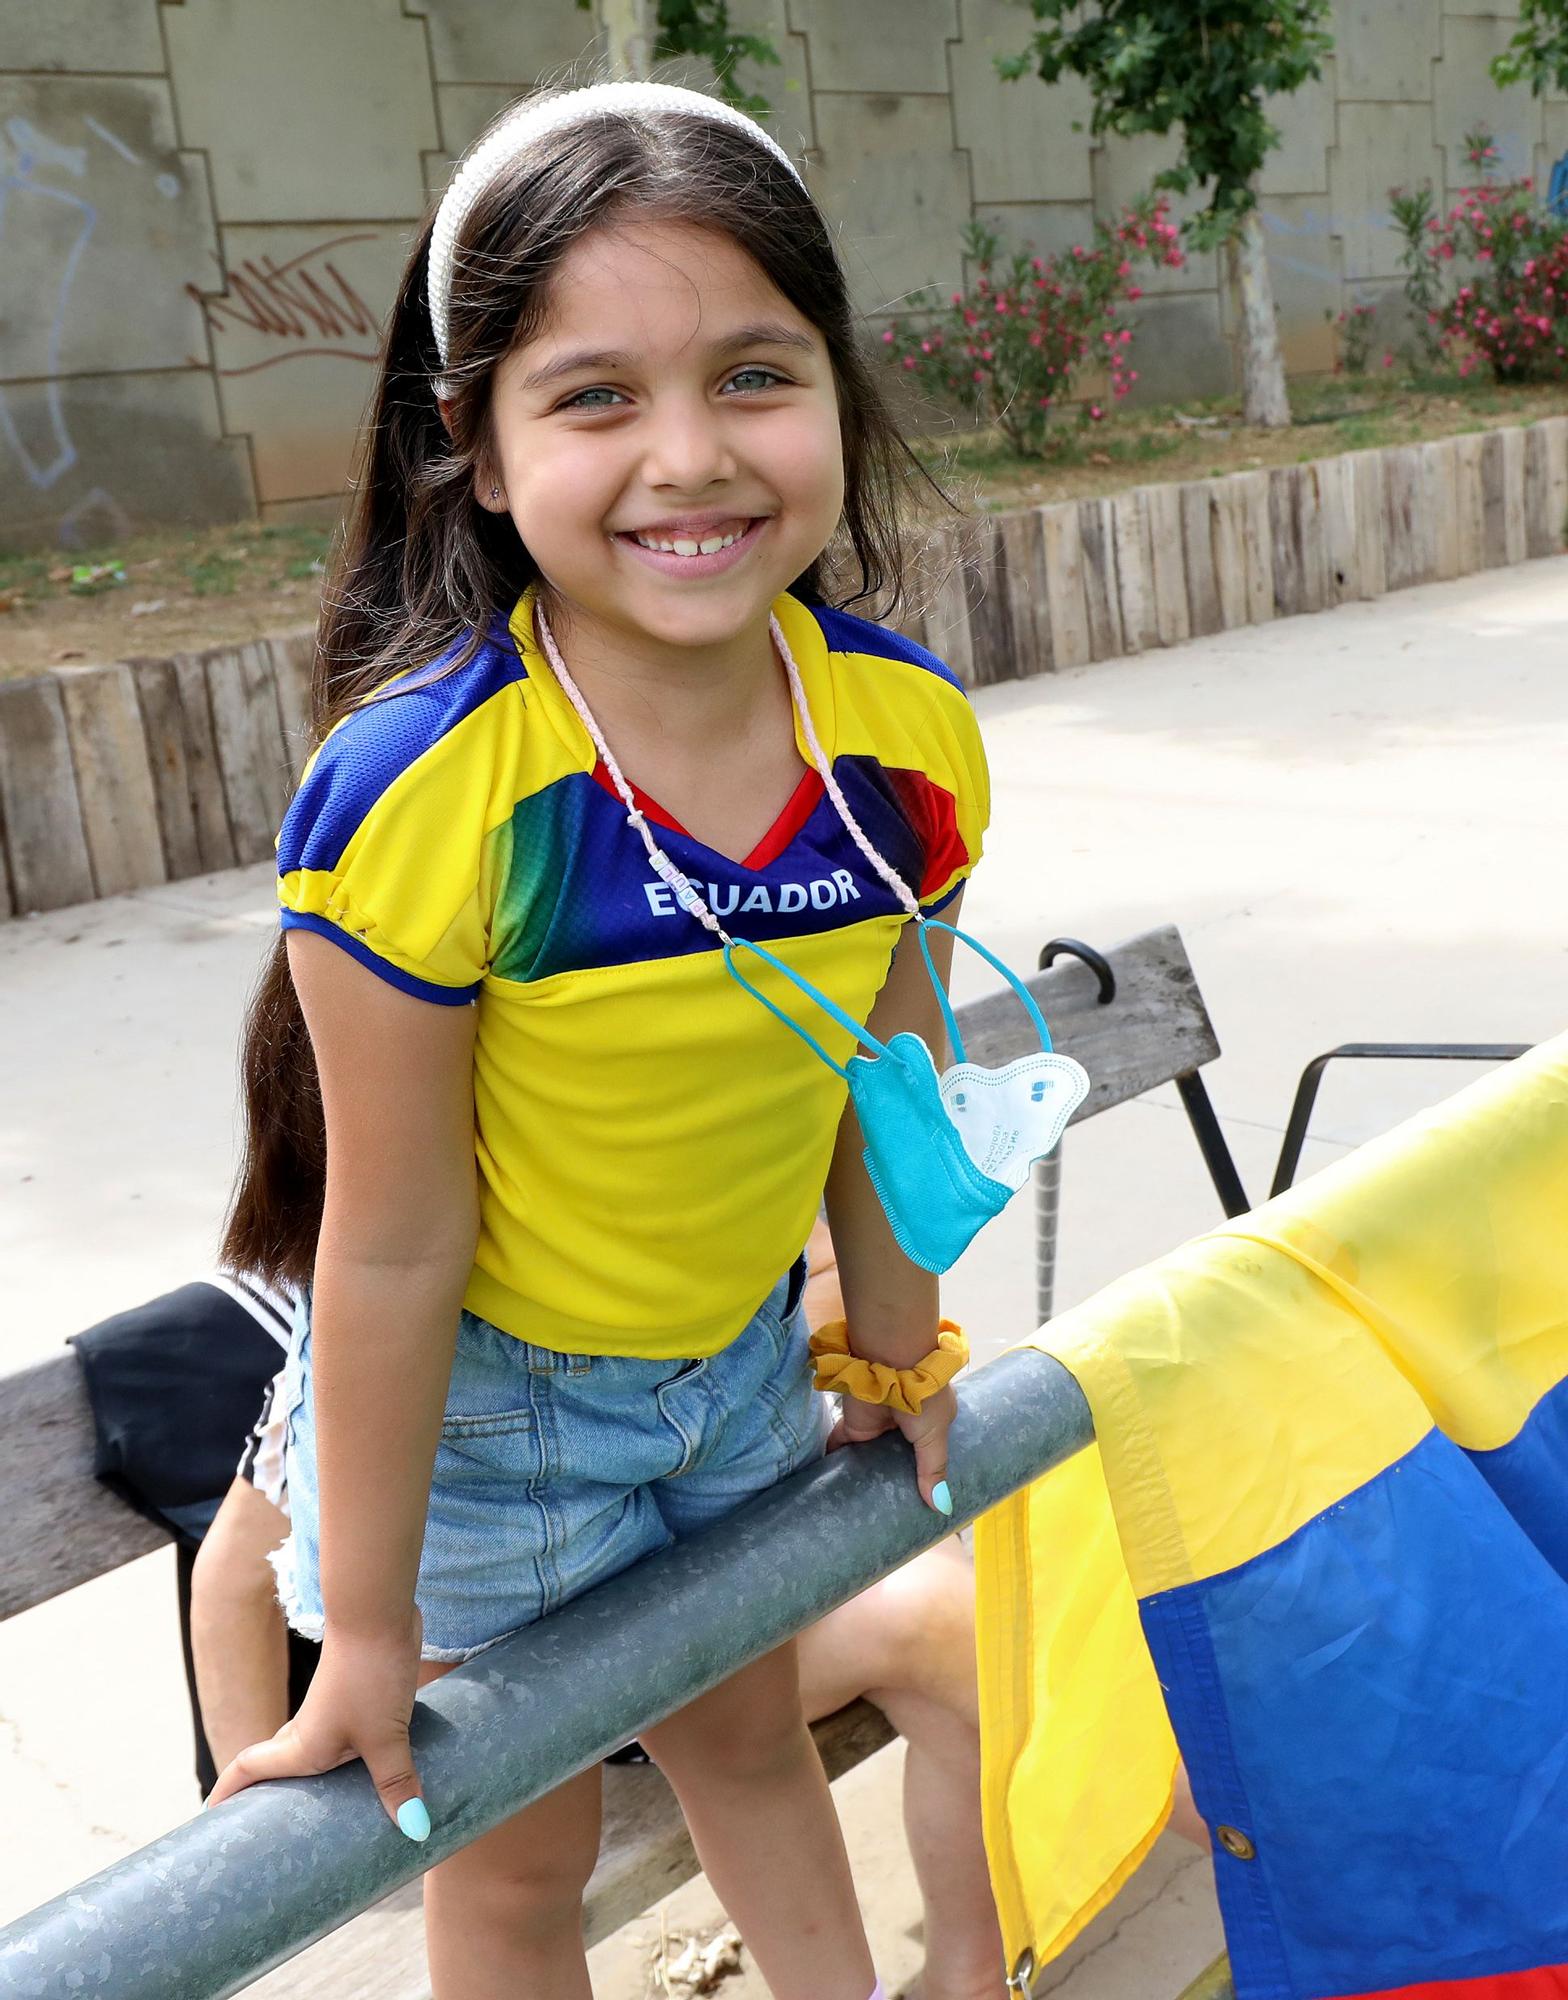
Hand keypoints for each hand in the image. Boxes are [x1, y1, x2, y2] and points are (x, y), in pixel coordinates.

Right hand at [203, 1605, 431, 1839]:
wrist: (381, 1612)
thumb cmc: (368, 1674)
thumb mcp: (385, 1736)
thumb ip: (396, 1781)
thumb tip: (414, 1830)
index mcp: (302, 1745)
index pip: (251, 1768)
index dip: (228, 1789)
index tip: (209, 1811)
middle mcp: (312, 1730)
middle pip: (281, 1764)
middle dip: (270, 1791)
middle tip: (266, 1826)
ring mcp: (337, 1711)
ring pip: (319, 1751)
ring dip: (318, 1777)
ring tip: (327, 1809)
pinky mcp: (363, 1697)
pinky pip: (352, 1737)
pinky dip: (354, 1757)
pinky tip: (378, 1768)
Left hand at [826, 1383, 956, 1515]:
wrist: (888, 1361)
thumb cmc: (922, 1397)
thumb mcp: (935, 1436)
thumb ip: (934, 1469)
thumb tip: (942, 1507)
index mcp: (931, 1423)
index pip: (929, 1452)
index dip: (927, 1473)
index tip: (924, 1500)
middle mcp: (904, 1425)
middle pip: (899, 1457)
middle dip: (895, 1478)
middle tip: (894, 1511)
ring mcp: (879, 1426)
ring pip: (872, 1456)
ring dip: (869, 1474)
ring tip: (867, 1508)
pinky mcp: (855, 1426)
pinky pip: (845, 1448)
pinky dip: (840, 1463)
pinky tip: (839, 1488)